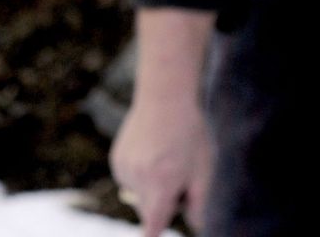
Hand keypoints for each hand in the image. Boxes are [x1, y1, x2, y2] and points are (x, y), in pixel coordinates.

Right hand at [110, 94, 212, 235]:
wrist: (164, 97)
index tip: (152, 235)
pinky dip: (140, 175)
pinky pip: (128, 179)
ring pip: (137, 195)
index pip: (152, 226)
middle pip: (146, 211)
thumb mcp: (203, 170)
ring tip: (164, 159)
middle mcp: (138, 179)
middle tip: (178, 178)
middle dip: (161, 205)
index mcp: (161, 185)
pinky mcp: (116, 159)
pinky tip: (151, 153)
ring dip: (150, 189)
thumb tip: (198, 227)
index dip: (153, 234)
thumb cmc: (189, 134)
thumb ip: (200, 205)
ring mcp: (123, 168)